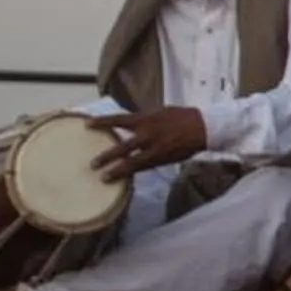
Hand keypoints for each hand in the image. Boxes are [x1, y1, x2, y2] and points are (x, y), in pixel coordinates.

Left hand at [88, 106, 209, 182]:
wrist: (203, 127)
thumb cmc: (182, 117)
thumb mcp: (160, 112)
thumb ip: (144, 120)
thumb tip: (130, 123)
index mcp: (146, 119)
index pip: (118, 120)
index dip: (102, 122)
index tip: (87, 124)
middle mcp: (148, 135)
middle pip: (122, 148)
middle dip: (107, 156)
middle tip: (93, 164)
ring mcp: (155, 149)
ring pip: (132, 163)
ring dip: (117, 171)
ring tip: (105, 177)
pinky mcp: (163, 159)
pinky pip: (144, 167)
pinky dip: (133, 172)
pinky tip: (125, 178)